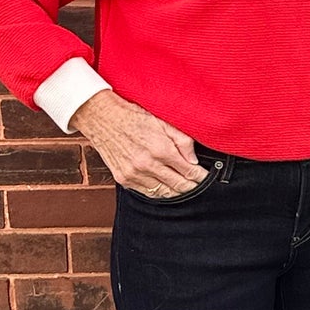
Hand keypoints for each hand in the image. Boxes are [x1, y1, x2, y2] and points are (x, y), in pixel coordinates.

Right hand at [70, 88, 205, 196]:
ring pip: (163, 193)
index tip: (207, 178)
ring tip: (185, 188)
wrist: (102, 118)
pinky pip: (147, 193)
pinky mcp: (123, 178)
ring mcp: (133, 174)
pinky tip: (166, 187)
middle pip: (178, 186)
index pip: (189, 171)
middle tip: (200, 186)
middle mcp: (147, 165)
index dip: (201, 177)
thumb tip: (194, 160)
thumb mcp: (163, 121)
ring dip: (176, 192)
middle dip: (193, 187)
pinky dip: (159, 192)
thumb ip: (182, 141)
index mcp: (160, 149)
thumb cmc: (133, 116)